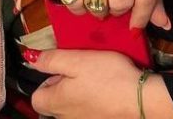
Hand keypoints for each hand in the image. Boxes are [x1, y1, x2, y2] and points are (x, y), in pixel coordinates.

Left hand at [25, 48, 159, 118]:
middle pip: (55, 102)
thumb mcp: (78, 59)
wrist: (140, 99)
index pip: (37, 96)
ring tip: (97, 79)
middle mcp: (65, 117)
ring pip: (72, 106)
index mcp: (55, 102)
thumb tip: (32, 58)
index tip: (65, 68)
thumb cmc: (108, 78)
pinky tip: (107, 90)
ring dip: (80, 93)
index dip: (48, 79)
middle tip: (83, 70)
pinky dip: (94, 100)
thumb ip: (52, 60)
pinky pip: (88, 109)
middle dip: (65, 86)